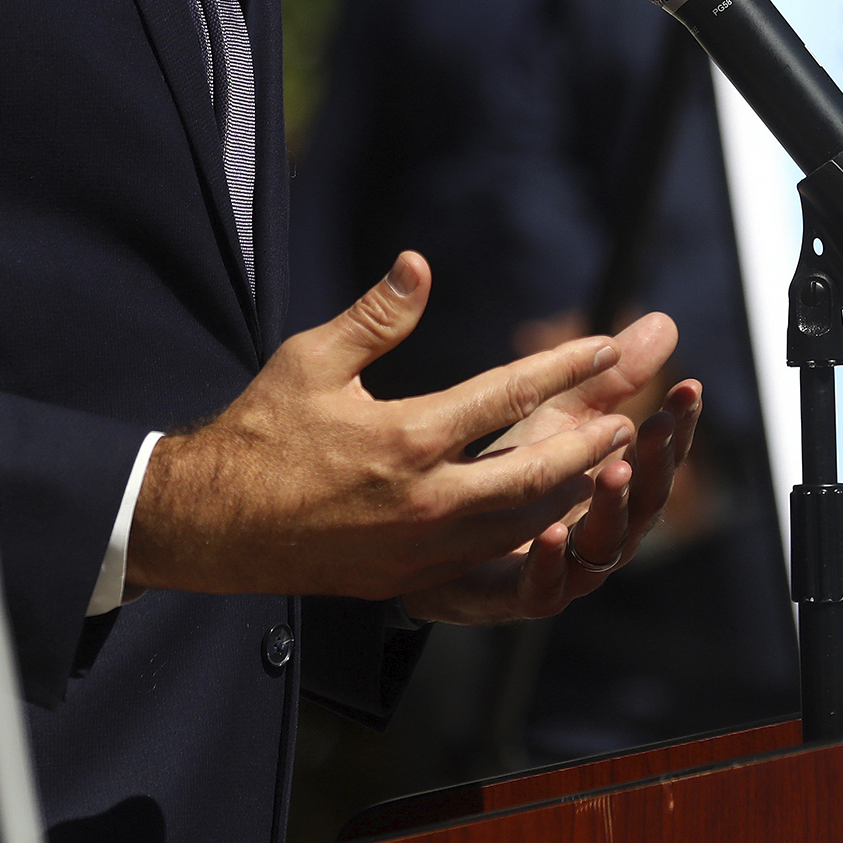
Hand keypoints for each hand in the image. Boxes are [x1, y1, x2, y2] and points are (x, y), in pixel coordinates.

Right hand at [124, 252, 656, 601]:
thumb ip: (375, 315)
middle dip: (588, 445)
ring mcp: (420, 548)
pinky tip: (545, 513)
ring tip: (602, 464)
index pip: (506, 396)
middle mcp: (423, 500)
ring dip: (567, 493)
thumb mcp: (312, 360)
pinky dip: (527, 532)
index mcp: (404, 440)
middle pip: (534, 474)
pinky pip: (487, 556)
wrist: (214, 526)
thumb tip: (420, 265)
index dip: (562, 368)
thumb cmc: (261, 433)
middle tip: (628, 419)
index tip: (602, 346)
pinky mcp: (410, 577)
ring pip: (519, 523)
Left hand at [401, 354, 703, 626]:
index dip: (679, 426)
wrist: (436, 543)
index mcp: (615, 487)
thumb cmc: (507, 474)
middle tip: (658, 424)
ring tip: (614, 469)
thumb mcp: (560, 419)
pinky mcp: (517, 597)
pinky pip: (545, 589)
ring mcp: (566, 568)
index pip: (661, 457)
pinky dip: (554, 565)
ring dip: (613, 508)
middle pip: (645, 503)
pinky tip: (552, 533)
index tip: (688, 387)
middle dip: (656, 463)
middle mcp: (601, 530)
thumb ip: (611, 380)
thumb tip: (665, 323)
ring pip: (604, 546)